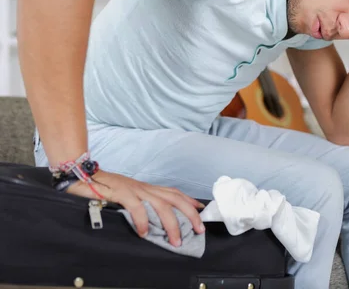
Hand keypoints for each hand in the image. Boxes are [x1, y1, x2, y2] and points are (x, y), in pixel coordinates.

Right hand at [67, 170, 205, 245]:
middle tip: (199, 229)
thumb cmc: (103, 188)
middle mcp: (144, 188)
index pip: (174, 192)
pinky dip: (142, 221)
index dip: (189, 200)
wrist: (81, 174)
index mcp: (146, 188)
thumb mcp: (127, 197)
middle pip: (174, 198)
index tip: (202, 209)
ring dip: (171, 223)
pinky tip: (144, 233)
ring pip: (160, 205)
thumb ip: (140, 206)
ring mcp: (134, 189)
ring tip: (176, 240)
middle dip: (190, 214)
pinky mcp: (120, 193)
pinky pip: (136, 207)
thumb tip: (151, 223)